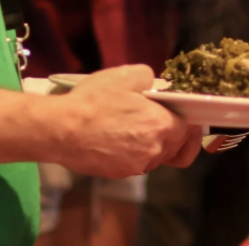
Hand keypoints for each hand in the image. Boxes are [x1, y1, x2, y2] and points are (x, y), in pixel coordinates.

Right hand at [53, 65, 201, 176]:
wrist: (60, 129)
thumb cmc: (95, 100)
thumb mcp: (129, 75)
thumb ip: (152, 79)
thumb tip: (157, 87)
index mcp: (161, 127)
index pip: (187, 129)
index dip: (187, 121)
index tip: (184, 115)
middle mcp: (153, 151)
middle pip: (174, 147)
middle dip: (172, 134)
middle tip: (160, 119)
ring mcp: (134, 166)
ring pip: (155, 157)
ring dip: (152, 144)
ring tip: (135, 126)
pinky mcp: (117, 174)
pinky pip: (135, 163)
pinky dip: (133, 152)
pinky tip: (118, 137)